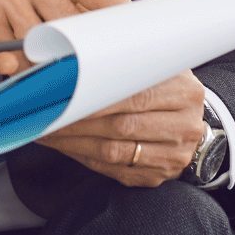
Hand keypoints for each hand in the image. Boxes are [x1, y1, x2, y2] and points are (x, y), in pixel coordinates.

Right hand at [0, 0, 129, 73]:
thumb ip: (85, 5)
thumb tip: (123, 34)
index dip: (119, 22)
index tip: (128, 43)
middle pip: (73, 29)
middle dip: (77, 52)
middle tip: (83, 68)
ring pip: (41, 47)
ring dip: (43, 63)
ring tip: (41, 61)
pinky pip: (11, 56)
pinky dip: (17, 66)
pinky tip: (16, 58)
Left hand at [37, 70, 206, 187]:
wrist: (187, 121)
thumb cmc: (163, 89)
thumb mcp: (154, 68)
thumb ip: (124, 63)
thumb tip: (73, 60)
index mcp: (184, 92)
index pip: (135, 96)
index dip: (97, 99)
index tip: (65, 96)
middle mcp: (185, 125)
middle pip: (123, 126)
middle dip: (79, 122)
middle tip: (48, 115)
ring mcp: (174, 154)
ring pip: (115, 152)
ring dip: (75, 143)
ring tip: (48, 131)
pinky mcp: (158, 174)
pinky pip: (115, 170)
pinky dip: (85, 158)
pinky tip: (67, 146)